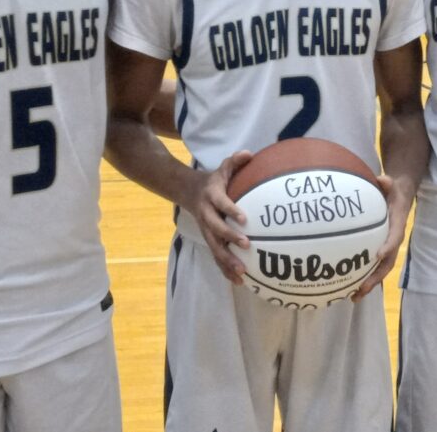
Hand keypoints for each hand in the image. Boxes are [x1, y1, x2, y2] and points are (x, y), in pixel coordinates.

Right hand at [180, 150, 252, 283]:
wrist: (187, 191)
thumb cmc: (213, 181)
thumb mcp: (222, 168)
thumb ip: (235, 161)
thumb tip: (249, 154)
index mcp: (211, 196)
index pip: (221, 203)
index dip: (230, 210)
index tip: (244, 218)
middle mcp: (207, 214)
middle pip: (216, 229)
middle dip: (229, 238)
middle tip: (246, 245)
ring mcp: (206, 229)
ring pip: (215, 247)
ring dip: (227, 261)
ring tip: (243, 273)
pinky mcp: (208, 240)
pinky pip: (216, 256)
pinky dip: (226, 269)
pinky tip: (239, 281)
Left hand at [352, 173, 413, 299]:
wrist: (398, 198)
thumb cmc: (392, 192)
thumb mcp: (391, 185)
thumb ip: (387, 183)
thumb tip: (383, 178)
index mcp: (397, 225)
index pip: (395, 237)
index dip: (388, 247)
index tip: (378, 255)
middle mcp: (392, 240)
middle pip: (386, 263)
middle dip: (375, 277)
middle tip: (361, 288)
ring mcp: (385, 248)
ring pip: (379, 270)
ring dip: (368, 285)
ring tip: (353, 297)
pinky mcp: (377, 251)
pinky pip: (371, 267)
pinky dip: (362, 279)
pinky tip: (348, 289)